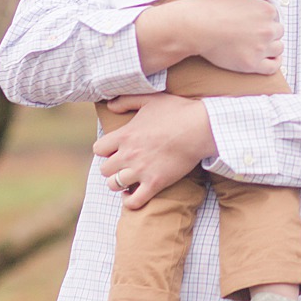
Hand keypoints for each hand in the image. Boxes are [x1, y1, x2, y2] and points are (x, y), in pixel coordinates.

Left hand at [93, 93, 214, 209]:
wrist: (201, 128)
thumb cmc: (178, 111)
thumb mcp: (152, 98)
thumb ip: (127, 100)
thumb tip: (110, 106)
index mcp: (125, 135)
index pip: (98, 149)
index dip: (106, 150)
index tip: (116, 149)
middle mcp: (128, 155)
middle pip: (104, 169)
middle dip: (112, 167)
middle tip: (124, 164)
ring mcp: (141, 171)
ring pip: (114, 185)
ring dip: (119, 183)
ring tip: (128, 179)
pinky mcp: (155, 183)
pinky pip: (133, 201)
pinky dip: (130, 201)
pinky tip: (133, 194)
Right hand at [135, 0, 283, 74]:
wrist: (195, 27)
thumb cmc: (210, 6)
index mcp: (267, 10)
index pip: (275, 16)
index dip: (266, 19)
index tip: (256, 22)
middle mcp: (268, 29)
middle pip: (278, 32)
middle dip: (269, 32)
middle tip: (257, 34)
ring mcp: (261, 48)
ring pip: (278, 49)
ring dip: (272, 47)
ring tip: (262, 46)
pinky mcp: (251, 64)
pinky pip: (273, 67)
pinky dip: (273, 63)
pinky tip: (269, 60)